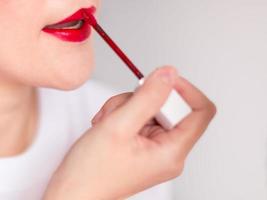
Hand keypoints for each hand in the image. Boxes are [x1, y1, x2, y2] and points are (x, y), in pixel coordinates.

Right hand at [44, 66, 215, 199]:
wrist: (74, 191)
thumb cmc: (90, 173)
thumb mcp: (118, 126)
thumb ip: (147, 97)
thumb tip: (170, 74)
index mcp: (172, 152)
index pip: (201, 110)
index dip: (185, 89)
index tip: (161, 80)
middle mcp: (169, 152)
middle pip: (172, 106)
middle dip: (144, 99)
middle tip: (124, 106)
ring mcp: (156, 148)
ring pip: (153, 108)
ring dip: (129, 105)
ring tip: (110, 119)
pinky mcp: (144, 144)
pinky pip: (142, 116)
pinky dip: (125, 112)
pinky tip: (110, 123)